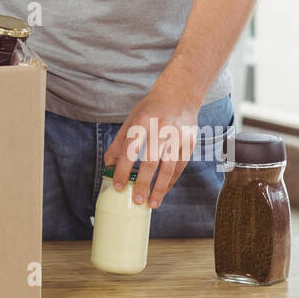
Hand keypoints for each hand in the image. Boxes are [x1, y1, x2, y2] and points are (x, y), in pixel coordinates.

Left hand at [102, 80, 202, 208]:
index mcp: (142, 122)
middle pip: (150, 162)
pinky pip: (180, 167)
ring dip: (160, 188)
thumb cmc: (151, 109)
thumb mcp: (132, 120)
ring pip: (168, 168)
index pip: (129, 150)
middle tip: (136, 200)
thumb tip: (108, 165)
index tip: (118, 186)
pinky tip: (164, 190)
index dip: (122, 170)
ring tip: (152, 203)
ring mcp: (177, 136)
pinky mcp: (189, 142)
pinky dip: (171, 181)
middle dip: (143, 183)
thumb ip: (120, 143)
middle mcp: (161, 129)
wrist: (180, 94)